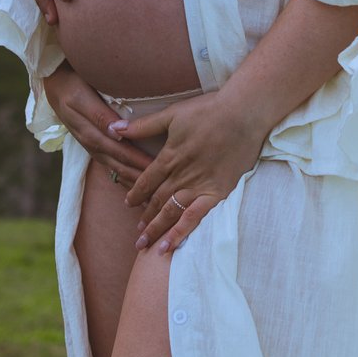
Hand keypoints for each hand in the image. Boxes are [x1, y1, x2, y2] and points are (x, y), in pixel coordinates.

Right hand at [43, 64, 153, 185]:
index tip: (160, 171)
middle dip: (141, 180)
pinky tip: (136, 186)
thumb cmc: (72, 86)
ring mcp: (94, 148)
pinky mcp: (95, 146)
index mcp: (92, 135)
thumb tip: (117, 132)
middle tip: (163, 191)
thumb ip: (99, 115)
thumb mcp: (82, 98)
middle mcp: (93, 145)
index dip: (140, 163)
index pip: (122, 153)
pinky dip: (125, 178)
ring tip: (152, 197)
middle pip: (121, 166)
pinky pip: (112, 166)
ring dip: (134, 183)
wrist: (55, 85)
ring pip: (117, 170)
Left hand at [113, 90, 275, 253]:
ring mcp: (198, 185)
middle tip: (137, 234)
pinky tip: (170, 246)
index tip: (128, 202)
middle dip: (145, 218)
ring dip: (157, 229)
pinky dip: (181, 232)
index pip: (145, 180)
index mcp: (169, 156)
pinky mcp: (217, 192)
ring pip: (171, 212)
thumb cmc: (209, 110)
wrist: (244, 114)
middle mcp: (180, 175)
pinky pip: (195, 217)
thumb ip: (142, 125)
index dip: (135, 193)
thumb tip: (113, 128)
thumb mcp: (172, 114)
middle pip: (157, 201)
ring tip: (146, 244)